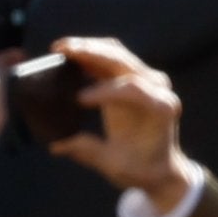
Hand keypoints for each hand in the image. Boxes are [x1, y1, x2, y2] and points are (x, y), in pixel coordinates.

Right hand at [41, 37, 199, 209]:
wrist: (161, 166)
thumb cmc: (142, 168)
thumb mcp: (115, 166)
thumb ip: (88, 151)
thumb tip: (56, 144)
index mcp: (161, 108)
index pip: (133, 89)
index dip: (104, 90)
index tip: (79, 99)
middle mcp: (158, 87)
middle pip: (123, 61)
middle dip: (91, 53)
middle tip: (62, 51)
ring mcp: (148, 78)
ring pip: (116, 52)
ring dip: (88, 48)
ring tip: (60, 48)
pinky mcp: (134, 75)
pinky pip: (111, 57)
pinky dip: (89, 54)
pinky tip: (68, 55)